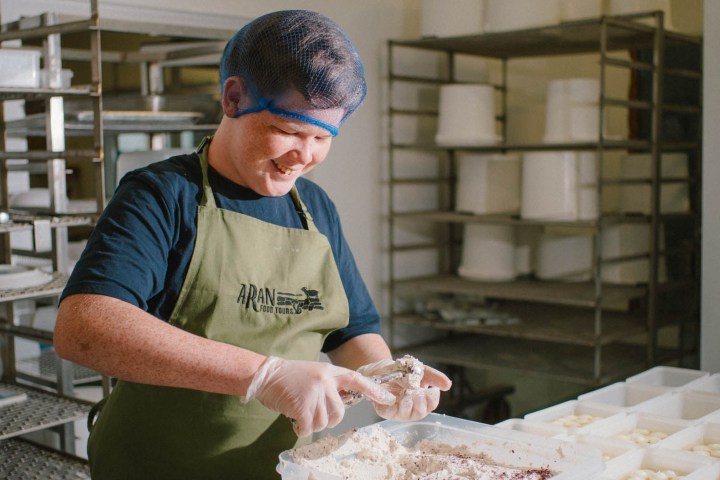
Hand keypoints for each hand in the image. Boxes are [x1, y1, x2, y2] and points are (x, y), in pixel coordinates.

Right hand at [244, 357, 395, 436]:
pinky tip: (295, 421)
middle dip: (327, 419)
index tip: (387, 398)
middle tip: (313, 413)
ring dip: (312, 424)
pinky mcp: (302, 405)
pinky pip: (309, 427)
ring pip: (324, 422)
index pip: (357, 380)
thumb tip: (344, 403)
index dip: (373, 390)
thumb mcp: (315, 374)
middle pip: (339, 412)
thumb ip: (330, 385)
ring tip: (300, 413)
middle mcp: (325, 381)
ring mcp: (314, 392)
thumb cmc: (290, 377)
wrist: (265, 374)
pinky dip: (302, 429)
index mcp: (330, 372)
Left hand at [358, 358, 451, 421]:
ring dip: (410, 404)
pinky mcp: (384, 410)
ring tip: (409, 393)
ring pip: (408, 415)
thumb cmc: (400, 371)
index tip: (431, 389)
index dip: (433, 399)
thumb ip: (433, 377)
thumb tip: (449, 385)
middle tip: (419, 391)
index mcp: (421, 400)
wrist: (379, 367)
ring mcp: (398, 411)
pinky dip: (395, 406)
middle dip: (421, 402)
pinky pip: (391, 413)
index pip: (431, 404)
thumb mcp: (419, 370)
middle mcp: (411, 409)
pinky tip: (397, 397)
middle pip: (421, 413)